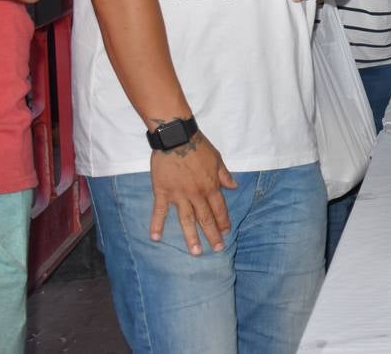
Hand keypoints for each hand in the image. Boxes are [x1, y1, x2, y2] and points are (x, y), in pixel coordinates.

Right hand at [149, 133, 237, 255]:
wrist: (176, 138)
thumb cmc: (198, 146)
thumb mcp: (217, 159)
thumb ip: (224, 175)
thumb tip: (234, 187)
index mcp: (211, 186)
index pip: (219, 209)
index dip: (223, 222)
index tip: (226, 233)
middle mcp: (196, 194)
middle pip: (205, 219)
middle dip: (212, 235)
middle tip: (217, 250)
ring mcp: (179, 195)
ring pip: (186, 220)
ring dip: (191, 237)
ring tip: (196, 252)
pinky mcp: (162, 192)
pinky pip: (159, 211)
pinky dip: (157, 225)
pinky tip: (156, 238)